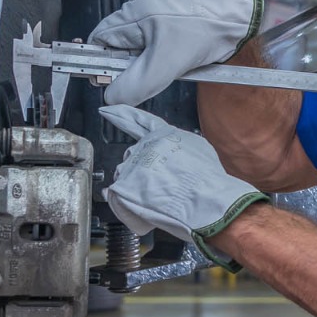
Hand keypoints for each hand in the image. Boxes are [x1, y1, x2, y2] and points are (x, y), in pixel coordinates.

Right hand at [89, 0, 262, 105]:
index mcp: (135, 11)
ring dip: (150, 50)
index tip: (118, 76)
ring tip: (172, 55)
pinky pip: (157, 25)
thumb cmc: (206, 34)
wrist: (238, 18)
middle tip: (155, 65)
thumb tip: (110, 97)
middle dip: (134, 57)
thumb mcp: (165, 66)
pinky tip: (180, 45)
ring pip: (140, 34)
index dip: (107, 60)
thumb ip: (134, 84)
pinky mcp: (172, 0)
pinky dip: (164, 40)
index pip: (102, 39)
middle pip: (120, 37)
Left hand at [99, 105, 267, 256]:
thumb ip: (179, 148)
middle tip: (144, 170)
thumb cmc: (206, 180)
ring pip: (126, 175)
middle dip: (136, 166)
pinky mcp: (124, 182)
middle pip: (132, 154)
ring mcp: (133, 163)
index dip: (123, 114)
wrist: (203, 198)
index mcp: (164, 135)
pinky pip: (119, 194)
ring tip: (156, 198)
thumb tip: (171, 159)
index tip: (109, 110)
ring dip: (135, 186)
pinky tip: (144, 206)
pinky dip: (128, 202)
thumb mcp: (199, 150)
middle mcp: (146, 145)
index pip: (139, 121)